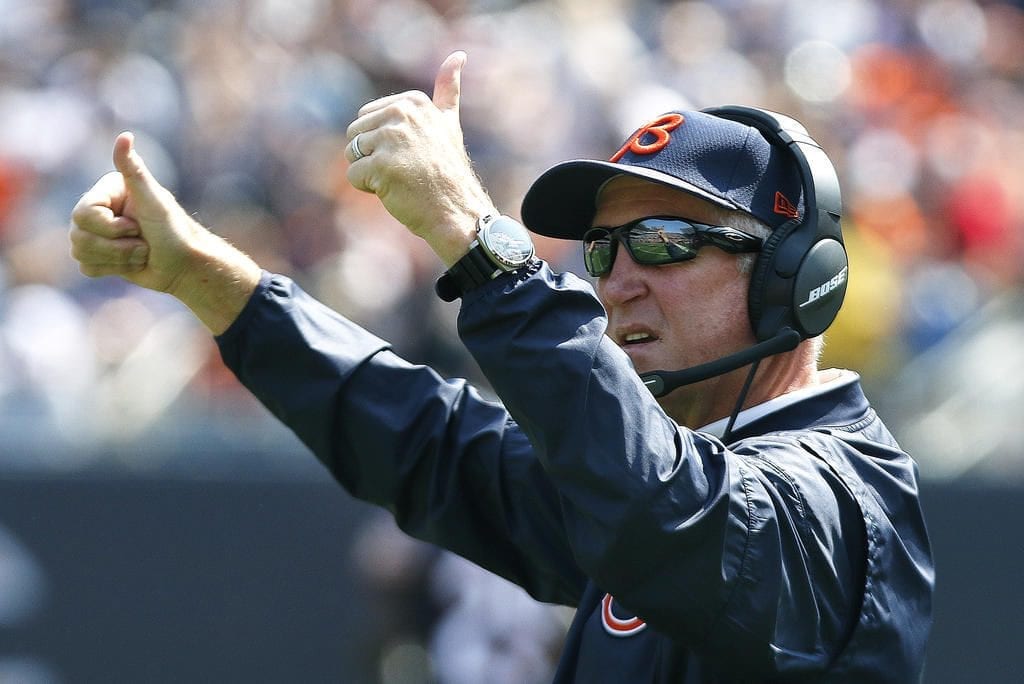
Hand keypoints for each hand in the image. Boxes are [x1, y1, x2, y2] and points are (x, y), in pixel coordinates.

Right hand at [70, 133, 259, 333]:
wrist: (185, 266)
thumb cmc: (174, 232)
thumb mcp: (154, 200)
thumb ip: (135, 171)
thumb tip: (125, 136)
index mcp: (107, 192)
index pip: (83, 214)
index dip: (111, 227)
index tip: (137, 226)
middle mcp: (99, 209)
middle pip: (78, 235)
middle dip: (116, 247)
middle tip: (143, 243)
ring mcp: (98, 233)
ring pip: (80, 252)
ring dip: (117, 259)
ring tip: (140, 253)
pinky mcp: (100, 255)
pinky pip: (86, 267)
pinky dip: (112, 269)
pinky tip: (132, 262)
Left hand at [345, 51, 495, 265]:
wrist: (457, 210)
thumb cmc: (447, 171)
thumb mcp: (448, 123)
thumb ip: (448, 89)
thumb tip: (458, 54)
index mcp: (413, 102)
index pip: (368, 117)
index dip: (384, 142)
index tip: (412, 153)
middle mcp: (402, 114)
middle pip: (356, 133)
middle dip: (372, 155)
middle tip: (404, 169)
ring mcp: (392, 139)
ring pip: (352, 154)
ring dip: (369, 172)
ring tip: (400, 179)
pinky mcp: (382, 165)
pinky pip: (354, 175)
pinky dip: (368, 188)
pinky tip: (394, 190)